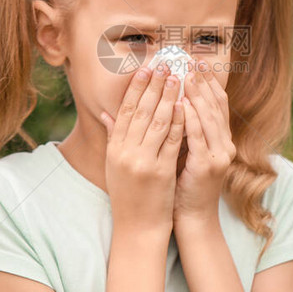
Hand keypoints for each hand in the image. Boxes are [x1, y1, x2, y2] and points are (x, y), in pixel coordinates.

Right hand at [100, 62, 185, 235]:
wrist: (137, 226)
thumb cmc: (129, 194)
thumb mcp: (115, 165)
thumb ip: (114, 137)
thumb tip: (107, 114)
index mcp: (114, 149)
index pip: (124, 110)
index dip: (136, 88)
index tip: (146, 69)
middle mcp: (125, 153)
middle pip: (140, 111)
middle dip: (154, 85)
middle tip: (165, 65)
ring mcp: (142, 162)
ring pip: (156, 122)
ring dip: (169, 96)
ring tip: (178, 78)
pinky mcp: (160, 171)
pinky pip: (171, 141)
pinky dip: (178, 121)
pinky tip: (186, 105)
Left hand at [172, 59, 235, 226]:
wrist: (191, 217)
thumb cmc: (184, 183)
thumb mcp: (185, 150)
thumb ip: (182, 127)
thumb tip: (171, 100)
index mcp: (221, 139)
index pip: (217, 103)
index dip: (208, 81)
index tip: (196, 61)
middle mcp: (225, 144)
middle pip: (216, 105)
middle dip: (203, 81)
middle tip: (191, 60)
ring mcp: (219, 155)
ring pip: (209, 117)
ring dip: (197, 94)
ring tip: (185, 75)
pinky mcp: (207, 165)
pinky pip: (198, 137)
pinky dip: (190, 118)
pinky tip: (181, 103)